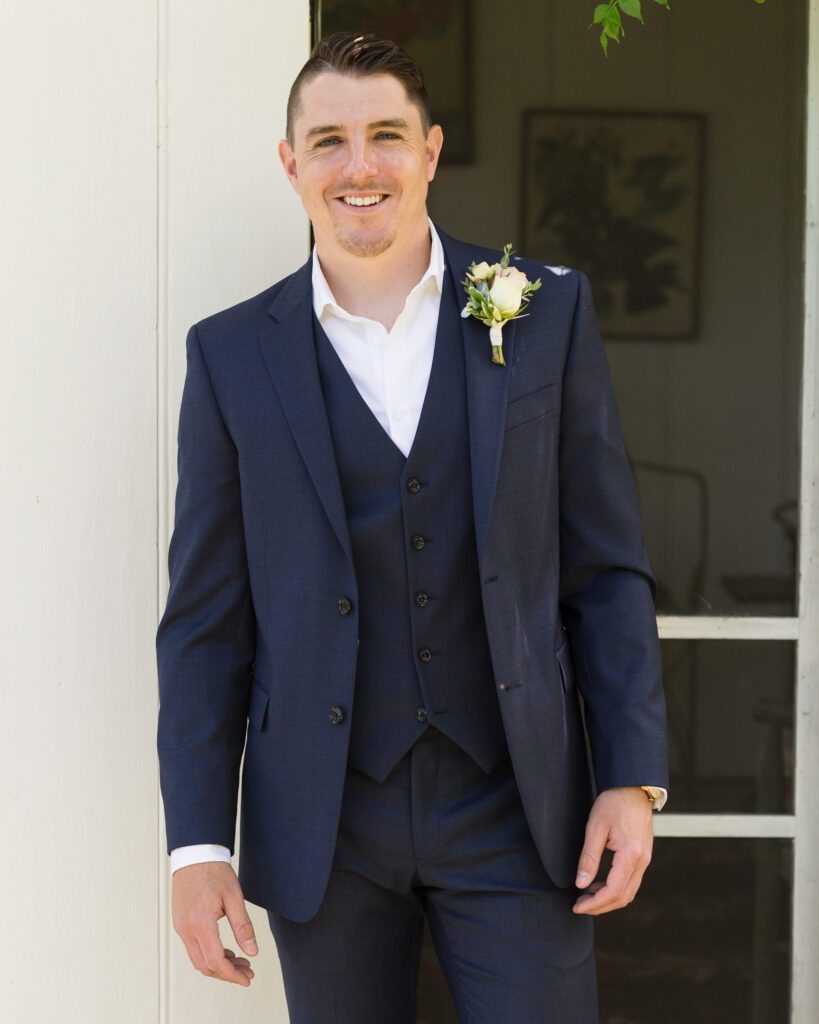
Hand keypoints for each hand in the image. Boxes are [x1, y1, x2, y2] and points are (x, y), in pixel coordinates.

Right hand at [172, 861, 258, 985]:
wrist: (195, 855)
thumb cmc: (215, 872)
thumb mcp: (234, 896)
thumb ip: (243, 926)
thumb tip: (252, 952)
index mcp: (201, 923)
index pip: (216, 961)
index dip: (232, 975)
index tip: (247, 978)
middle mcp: (186, 929)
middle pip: (205, 966)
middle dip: (228, 973)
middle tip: (248, 971)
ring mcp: (180, 927)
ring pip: (198, 960)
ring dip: (219, 965)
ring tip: (240, 961)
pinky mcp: (180, 923)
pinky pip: (194, 948)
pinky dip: (209, 954)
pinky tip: (225, 950)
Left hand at [572, 787, 652, 915]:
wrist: (633, 788)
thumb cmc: (613, 803)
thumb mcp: (595, 827)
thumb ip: (589, 857)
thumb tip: (580, 883)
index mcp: (631, 854)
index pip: (613, 891)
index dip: (594, 904)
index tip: (577, 906)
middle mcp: (642, 861)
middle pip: (623, 897)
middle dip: (600, 906)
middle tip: (578, 905)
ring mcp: (645, 860)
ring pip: (628, 892)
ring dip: (608, 899)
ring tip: (585, 895)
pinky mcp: (643, 857)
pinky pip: (631, 881)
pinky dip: (615, 888)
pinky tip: (598, 883)